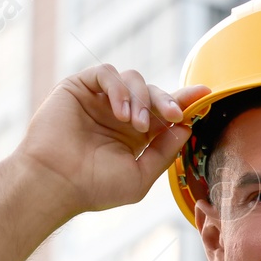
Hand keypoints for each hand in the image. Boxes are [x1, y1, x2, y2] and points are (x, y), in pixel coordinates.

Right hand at [13, 64, 209, 217]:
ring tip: (137, 125)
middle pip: (152, 91)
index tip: (205, 94)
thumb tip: (186, 127)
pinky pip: (107, 73)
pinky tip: (120, 113)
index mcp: (135, 135)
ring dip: (142, 99)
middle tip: (174, 115)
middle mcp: (118, 114)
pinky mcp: (79, 87)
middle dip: (167, 101)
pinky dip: (119, 89)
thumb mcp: (140, 175)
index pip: (164, 110)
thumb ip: (164, 152)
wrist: (56, 183)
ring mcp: (99, 99)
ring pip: (133, 79)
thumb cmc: (94, 187)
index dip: (184, 100)